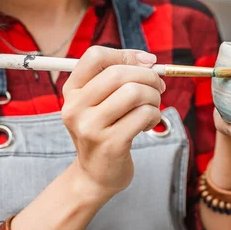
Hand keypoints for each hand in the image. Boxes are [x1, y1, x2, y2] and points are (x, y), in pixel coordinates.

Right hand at [61, 46, 164, 196]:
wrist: (96, 174)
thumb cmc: (105, 131)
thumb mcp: (101, 102)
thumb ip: (120, 78)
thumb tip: (150, 61)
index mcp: (72, 91)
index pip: (95, 56)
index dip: (126, 55)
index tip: (147, 63)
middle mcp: (75, 107)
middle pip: (119, 73)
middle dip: (148, 77)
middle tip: (158, 88)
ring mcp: (90, 127)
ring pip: (135, 93)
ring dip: (154, 97)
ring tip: (152, 108)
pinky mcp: (110, 144)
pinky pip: (144, 115)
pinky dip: (154, 116)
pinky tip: (148, 124)